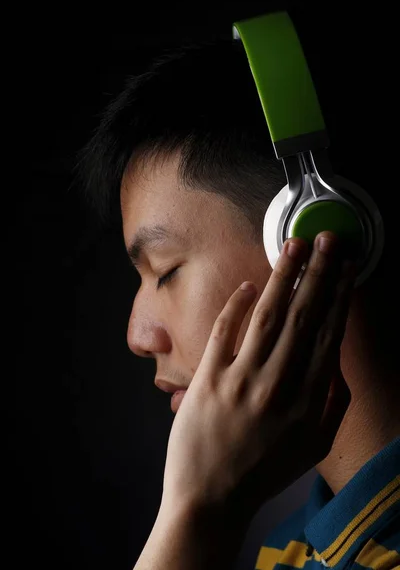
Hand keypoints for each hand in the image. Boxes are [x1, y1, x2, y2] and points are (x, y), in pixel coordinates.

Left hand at [161, 231, 355, 523]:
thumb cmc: (265, 471)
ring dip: (284, 277)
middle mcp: (278, 384)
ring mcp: (241, 380)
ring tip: (295, 246)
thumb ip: (333, 402)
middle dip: (319, 273)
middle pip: (303, 317)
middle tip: (329, 240)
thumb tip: (336, 359)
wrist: (212, 498)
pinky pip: (224, 332)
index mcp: (309, 401)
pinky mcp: (208, 380)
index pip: (328, 335)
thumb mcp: (314, 445)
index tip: (348, 267)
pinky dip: (236, 306)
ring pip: (268, 316)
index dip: (339, 296)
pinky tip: (249, 286)